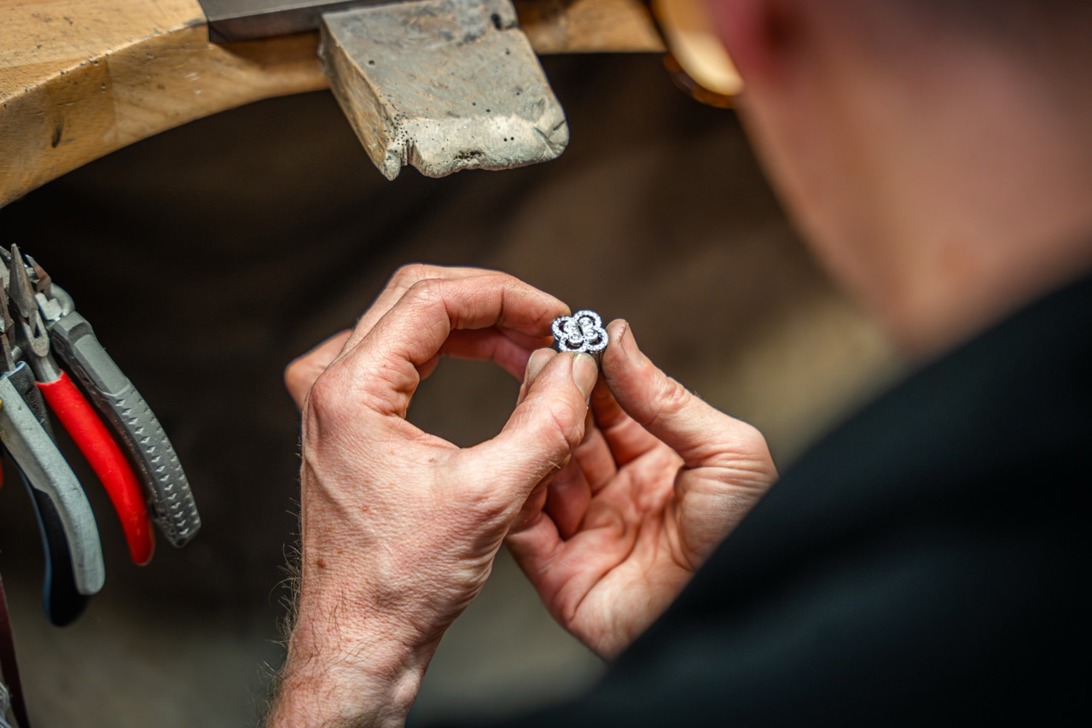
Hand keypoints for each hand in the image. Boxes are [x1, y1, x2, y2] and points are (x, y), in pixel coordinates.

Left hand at [269, 265, 598, 726]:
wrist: (361, 637)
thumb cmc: (401, 582)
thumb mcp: (492, 497)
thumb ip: (546, 421)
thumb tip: (577, 366)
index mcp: (350, 391)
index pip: (432, 298)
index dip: (505, 296)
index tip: (555, 316)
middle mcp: (330, 386)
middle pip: (418, 297)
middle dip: (493, 304)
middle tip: (550, 327)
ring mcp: (334, 403)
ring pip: (410, 323)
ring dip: (477, 327)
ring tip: (533, 351)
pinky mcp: (348, 422)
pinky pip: (403, 358)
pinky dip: (454, 354)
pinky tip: (494, 367)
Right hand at [507, 320, 777, 657]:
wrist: (743, 622)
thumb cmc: (754, 541)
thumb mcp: (729, 453)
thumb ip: (666, 397)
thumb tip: (619, 336)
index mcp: (661, 467)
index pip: (610, 410)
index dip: (590, 375)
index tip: (570, 338)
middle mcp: (620, 498)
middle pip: (572, 438)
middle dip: (557, 398)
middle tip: (543, 360)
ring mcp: (589, 536)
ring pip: (543, 475)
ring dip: (536, 436)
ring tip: (531, 398)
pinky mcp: (563, 577)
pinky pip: (526, 528)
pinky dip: (517, 492)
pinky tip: (521, 454)